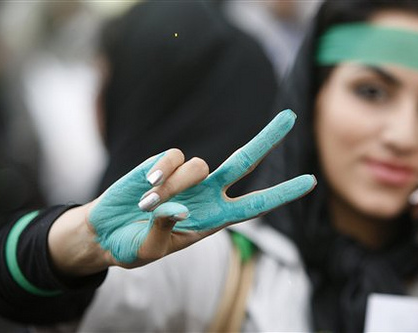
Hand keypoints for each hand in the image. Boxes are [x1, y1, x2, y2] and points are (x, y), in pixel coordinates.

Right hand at [87, 109, 315, 265]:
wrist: (106, 232)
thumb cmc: (132, 247)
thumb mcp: (149, 251)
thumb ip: (165, 233)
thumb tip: (180, 207)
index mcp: (214, 219)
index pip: (256, 204)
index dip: (283, 192)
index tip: (311, 181)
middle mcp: (207, 194)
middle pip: (244, 161)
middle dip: (267, 139)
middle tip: (291, 116)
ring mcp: (186, 177)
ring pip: (200, 164)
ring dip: (175, 187)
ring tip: (150, 206)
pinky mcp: (163, 163)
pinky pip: (173, 156)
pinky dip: (161, 171)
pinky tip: (146, 186)